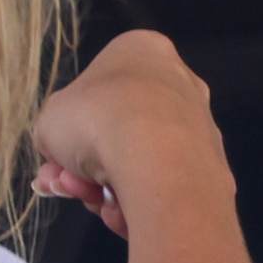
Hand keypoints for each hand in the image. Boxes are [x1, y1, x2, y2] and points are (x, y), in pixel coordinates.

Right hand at [34, 29, 234, 241]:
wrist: (159, 163)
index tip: (56, 153)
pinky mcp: (213, 167)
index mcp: (141, 50)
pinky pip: (164, 185)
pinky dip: (141, 201)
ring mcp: (199, 126)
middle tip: (65, 183)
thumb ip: (54, 133)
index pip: (97, 86)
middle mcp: (178, 82)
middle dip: (86, 163)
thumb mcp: (49, 120)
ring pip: (139, 161)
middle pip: (117, 128)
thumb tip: (64, 157)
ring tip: (94, 199)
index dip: (69, 125)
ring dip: (108, 185)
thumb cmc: (96, 121)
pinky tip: (124, 211)